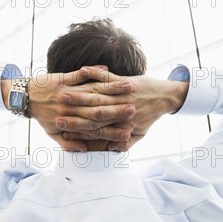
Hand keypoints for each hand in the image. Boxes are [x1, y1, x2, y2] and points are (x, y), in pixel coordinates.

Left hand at [25, 67, 136, 150]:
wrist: (24, 97)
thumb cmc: (41, 116)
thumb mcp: (53, 135)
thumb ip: (69, 144)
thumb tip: (84, 151)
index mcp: (70, 122)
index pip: (95, 130)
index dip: (112, 132)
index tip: (128, 133)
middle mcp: (70, 108)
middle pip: (97, 110)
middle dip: (117, 110)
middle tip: (134, 110)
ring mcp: (67, 92)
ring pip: (92, 92)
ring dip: (110, 89)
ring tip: (127, 87)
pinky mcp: (62, 79)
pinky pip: (79, 75)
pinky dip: (92, 72)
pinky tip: (106, 68)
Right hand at [58, 66, 188, 150]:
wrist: (167, 98)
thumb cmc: (151, 117)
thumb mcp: (139, 134)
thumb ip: (123, 144)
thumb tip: (109, 151)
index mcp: (121, 125)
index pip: (93, 128)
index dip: (75, 127)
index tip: (59, 126)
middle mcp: (119, 110)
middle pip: (91, 111)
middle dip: (72, 110)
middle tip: (56, 110)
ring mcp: (122, 95)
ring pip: (97, 95)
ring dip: (79, 93)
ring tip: (62, 92)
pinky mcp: (126, 81)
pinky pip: (108, 76)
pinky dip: (96, 72)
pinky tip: (84, 70)